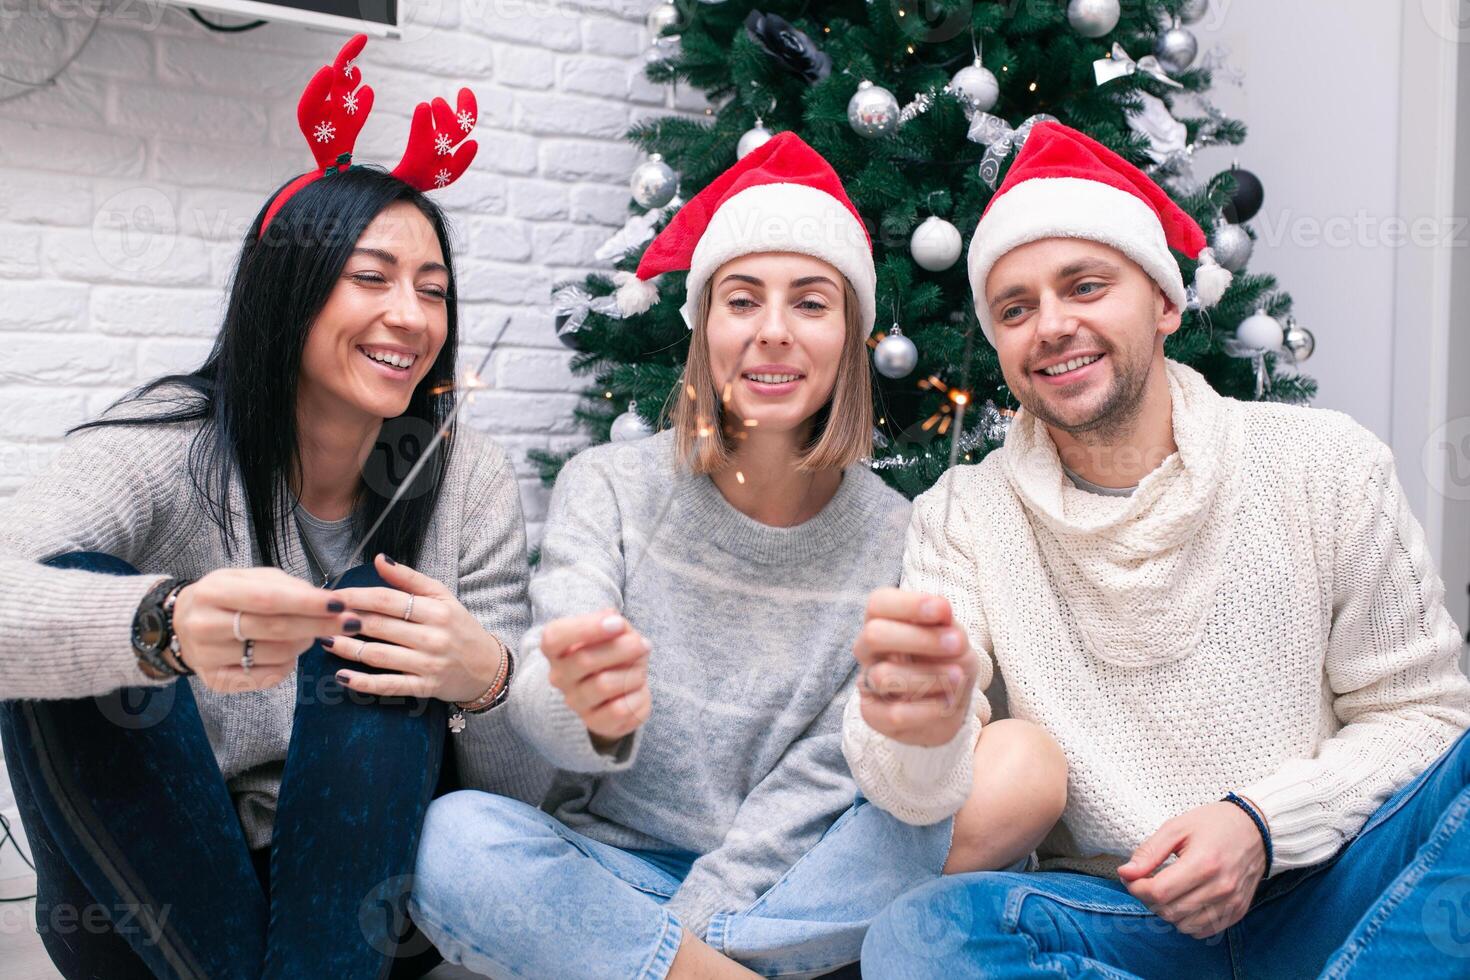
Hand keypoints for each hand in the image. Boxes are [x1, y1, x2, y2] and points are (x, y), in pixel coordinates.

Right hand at [172, 567, 358, 692]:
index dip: (307, 603)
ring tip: (313, 631)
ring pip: (276, 654)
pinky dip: (289, 665)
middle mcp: (205, 626)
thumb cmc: (226, 596)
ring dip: (305, 642)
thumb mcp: (247, 578)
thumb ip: (284, 586)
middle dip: (319, 625)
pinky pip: (266, 677)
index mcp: (213, 592)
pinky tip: (291, 652)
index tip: (339, 604)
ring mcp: (208, 657)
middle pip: (275, 629)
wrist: (181, 623)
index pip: (268, 599)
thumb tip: (324, 600)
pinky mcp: (215, 681)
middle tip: (350, 622)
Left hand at [328, 554, 506, 702]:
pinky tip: (342, 676)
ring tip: (324, 640)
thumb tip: (380, 559)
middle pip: (379, 627)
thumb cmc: (460, 628)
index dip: (356, 597)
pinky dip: (363, 683)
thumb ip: (410, 579)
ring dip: (347, 649)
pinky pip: (388, 685)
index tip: (333, 596)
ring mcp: (428, 664)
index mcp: (436, 611)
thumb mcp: (442, 597)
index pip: (388, 600)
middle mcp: (432, 637)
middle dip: (346, 621)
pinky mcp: (424, 687)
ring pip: (378, 656)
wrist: (487, 667)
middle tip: (321, 618)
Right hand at [541, 608, 650, 744]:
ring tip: (639, 669)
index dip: (587, 628)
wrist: (619, 691)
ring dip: (632, 672)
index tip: (618, 623)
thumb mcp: (614, 631)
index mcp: (556, 649)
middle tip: (643, 644)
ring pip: (604, 685)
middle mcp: (559, 677)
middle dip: (621, 648)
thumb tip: (616, 624)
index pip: (555, 637)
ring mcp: (575, 702)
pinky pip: (621, 709)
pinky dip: (637, 695)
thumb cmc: (613, 652)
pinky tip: (637, 689)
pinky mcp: (594, 722)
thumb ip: (614, 623)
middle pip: (584, 660)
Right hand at [853, 587, 977, 746]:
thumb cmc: (947, 662)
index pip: (879, 602)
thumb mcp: (956, 639)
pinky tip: (947, 702)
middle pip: (874, 634)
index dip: (909, 604)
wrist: (947, 706)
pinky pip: (895, 713)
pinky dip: (928, 708)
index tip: (944, 610)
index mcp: (883, 620)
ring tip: (958, 677)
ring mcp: (867, 682)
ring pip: (884, 675)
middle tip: (958, 643)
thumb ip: (947, 625)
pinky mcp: (873, 714)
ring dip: (929, 676)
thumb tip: (942, 612)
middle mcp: (868, 649)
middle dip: (920, 639)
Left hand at [1118, 801, 1267, 937]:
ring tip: (1166, 890)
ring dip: (1166, 911)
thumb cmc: (1214, 824)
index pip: (1159, 892)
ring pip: (1184, 925)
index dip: (1136, 888)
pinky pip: (1204, 931)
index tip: (1131, 877)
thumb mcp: (1176, 828)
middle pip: (1169, 911)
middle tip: (1145, 882)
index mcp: (1204, 863)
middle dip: (1148, 899)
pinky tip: (1184, 901)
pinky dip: (1187, 921)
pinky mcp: (1238, 912)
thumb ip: (1149, 852)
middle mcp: (1220, 888)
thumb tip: (1126, 873)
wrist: (1256, 829)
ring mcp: (1231, 903)